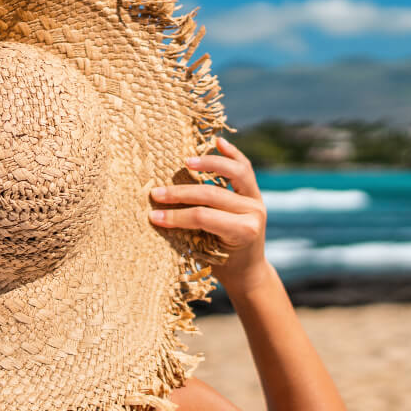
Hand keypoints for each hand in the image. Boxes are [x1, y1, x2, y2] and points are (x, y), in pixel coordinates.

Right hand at [147, 137, 272, 288]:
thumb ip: (189, 234)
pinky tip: (217, 142)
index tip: (153, 216)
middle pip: (212, 195)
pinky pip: (245, 168)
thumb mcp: (206, 255)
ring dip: (208, 164)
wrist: (248, 267)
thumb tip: (157, 216)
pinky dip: (232, 153)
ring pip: (234, 172)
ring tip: (185, 162)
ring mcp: (257, 199)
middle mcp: (254, 212)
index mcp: (243, 231)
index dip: (176, 216)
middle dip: (180, 193)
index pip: (203, 217)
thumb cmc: (221, 265)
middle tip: (155, 193)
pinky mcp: (255, 191)